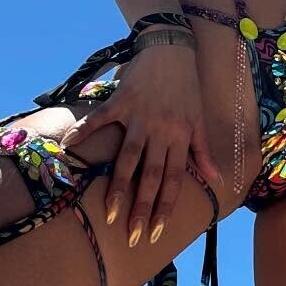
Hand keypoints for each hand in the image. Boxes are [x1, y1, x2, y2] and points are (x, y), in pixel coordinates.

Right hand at [61, 44, 222, 248]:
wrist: (173, 48)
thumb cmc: (186, 86)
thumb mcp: (199, 119)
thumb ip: (203, 152)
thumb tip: (217, 180)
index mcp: (180, 138)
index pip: (173, 180)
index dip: (165, 208)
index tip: (155, 233)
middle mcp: (160, 131)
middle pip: (150, 176)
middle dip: (141, 208)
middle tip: (131, 236)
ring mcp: (139, 117)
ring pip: (128, 157)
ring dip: (118, 186)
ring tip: (109, 213)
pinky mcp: (121, 100)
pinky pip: (101, 118)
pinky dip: (84, 130)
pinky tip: (69, 146)